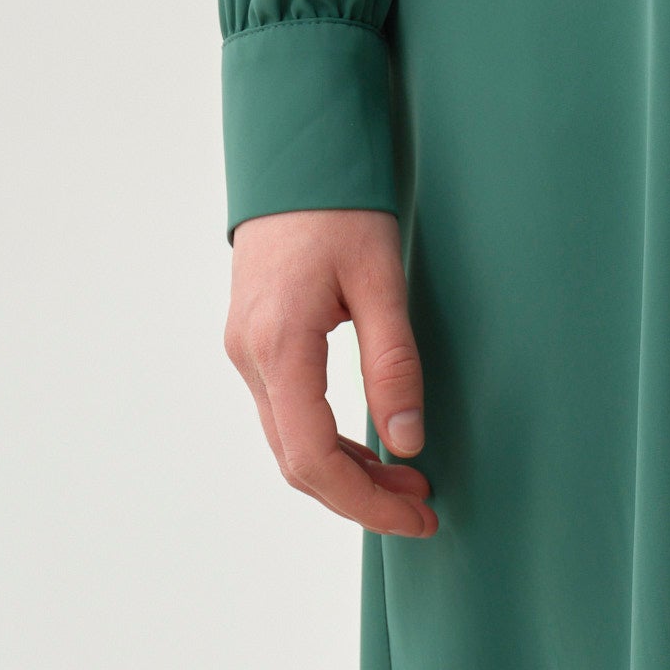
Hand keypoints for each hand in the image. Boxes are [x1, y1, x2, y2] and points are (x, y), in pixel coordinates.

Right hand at [225, 208, 436, 535]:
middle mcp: (250, 356)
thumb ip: (393, 362)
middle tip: (423, 507)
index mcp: (279, 344)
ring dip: (345, 473)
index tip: (417, 514)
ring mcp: (245, 351)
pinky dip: (326, 441)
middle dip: (360, 497)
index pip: (312, 457)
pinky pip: (286, 413)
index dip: (364, 501)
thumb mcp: (381, 277)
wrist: (295, 155)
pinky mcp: (254, 342)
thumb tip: (408, 443)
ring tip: (409, 482)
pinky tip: (370, 446)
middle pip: (296, 462)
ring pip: (288, 442)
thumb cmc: (341, 205)